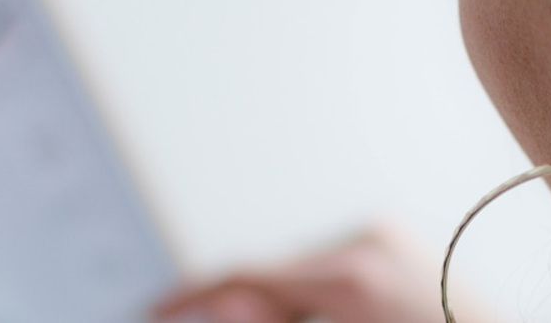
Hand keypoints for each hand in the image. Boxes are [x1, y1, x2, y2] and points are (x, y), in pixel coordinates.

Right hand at [155, 224, 483, 322]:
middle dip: (242, 305)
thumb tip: (218, 303)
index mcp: (352, 277)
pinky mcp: (397, 239)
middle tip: (215, 321)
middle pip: (271, 272)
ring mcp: (385, 236)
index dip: (191, 295)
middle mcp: (366, 242)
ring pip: (301, 269)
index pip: (246, 276)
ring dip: (282, 300)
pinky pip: (334, 263)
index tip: (153, 309)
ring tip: (289, 320)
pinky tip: (330, 316)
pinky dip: (316, 291)